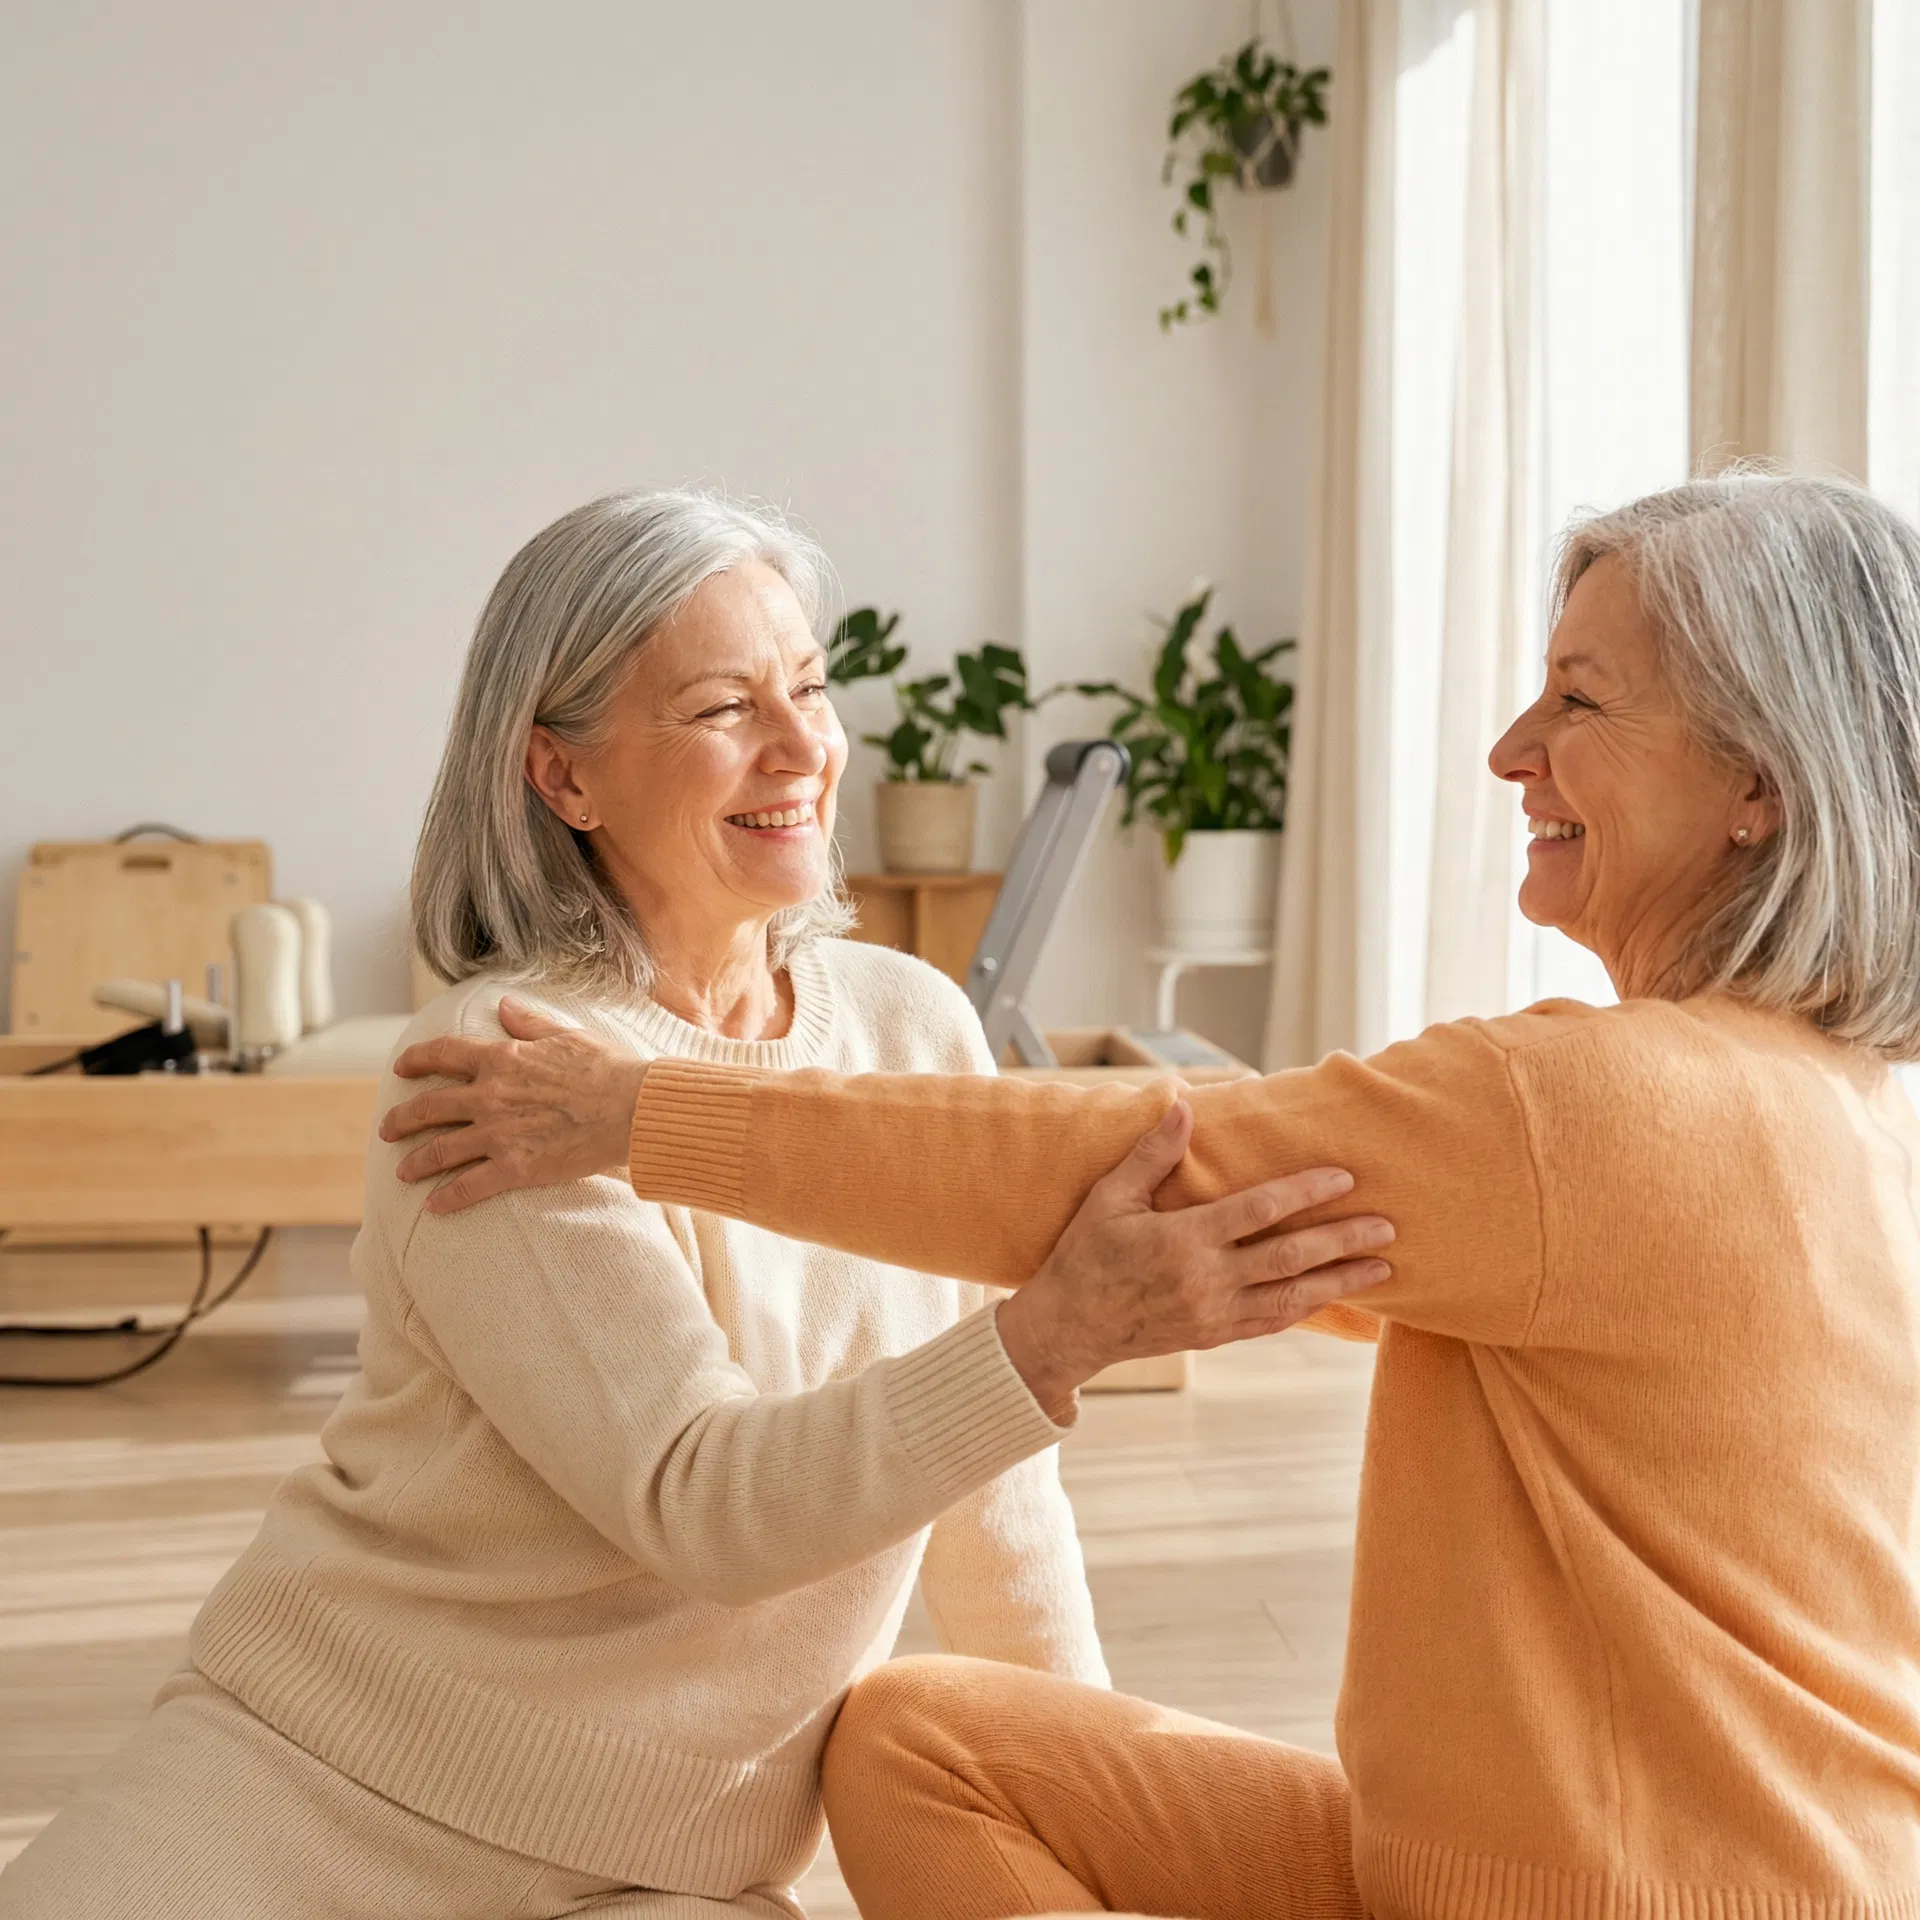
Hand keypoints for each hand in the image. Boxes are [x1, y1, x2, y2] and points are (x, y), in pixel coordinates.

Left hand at [379, 997, 650, 1213]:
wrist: (631, 1108)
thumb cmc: (608, 1069)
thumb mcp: (566, 1035)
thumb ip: (529, 1023)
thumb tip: (504, 1006)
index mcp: (502, 1058)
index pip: (443, 1054)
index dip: (416, 1060)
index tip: (401, 1067)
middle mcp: (490, 1095)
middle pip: (430, 1106)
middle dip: (402, 1119)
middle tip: (388, 1128)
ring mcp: (498, 1134)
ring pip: (440, 1150)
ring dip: (416, 1162)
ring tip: (403, 1172)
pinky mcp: (514, 1168)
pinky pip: (468, 1186)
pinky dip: (447, 1198)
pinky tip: (434, 1207)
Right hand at [994, 1103, 1391, 1416]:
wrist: (1068, 1328)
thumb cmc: (1085, 1255)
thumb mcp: (1110, 1198)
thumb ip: (1152, 1154)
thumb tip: (1183, 1105)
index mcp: (1183, 1241)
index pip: (1258, 1212)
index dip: (1305, 1192)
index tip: (1343, 1176)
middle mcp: (1207, 1281)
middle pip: (1290, 1258)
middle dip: (1342, 1240)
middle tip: (1387, 1225)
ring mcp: (1214, 1314)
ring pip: (1292, 1297)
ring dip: (1340, 1280)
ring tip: (1383, 1266)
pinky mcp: (1215, 1336)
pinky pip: (1273, 1322)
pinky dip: (1309, 1306)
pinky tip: (1334, 1294)